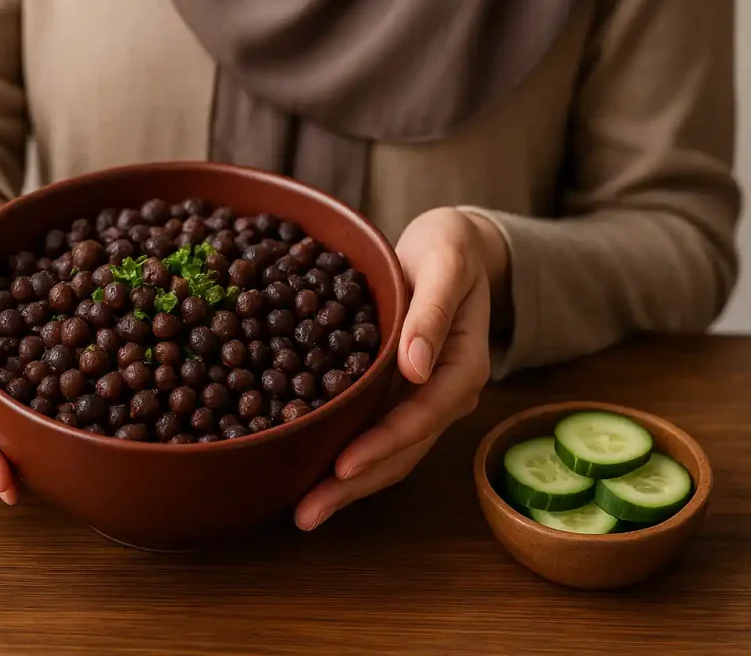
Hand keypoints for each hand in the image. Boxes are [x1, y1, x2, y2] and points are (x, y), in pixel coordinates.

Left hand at [294, 208, 508, 529]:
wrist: (455, 246)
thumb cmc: (451, 249)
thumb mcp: (445, 265)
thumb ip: (432, 312)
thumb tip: (415, 367)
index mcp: (461, 368)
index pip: (420, 417)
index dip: (382, 444)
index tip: (343, 466)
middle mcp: (442, 394)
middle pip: (400, 452)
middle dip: (353, 486)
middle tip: (306, 515)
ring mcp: (419, 399)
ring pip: (386, 453)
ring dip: (345, 486)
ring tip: (302, 511)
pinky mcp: (396, 394)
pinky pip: (370, 432)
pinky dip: (342, 456)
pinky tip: (307, 473)